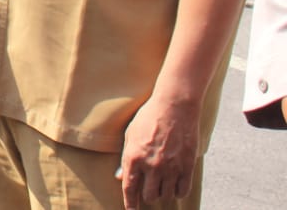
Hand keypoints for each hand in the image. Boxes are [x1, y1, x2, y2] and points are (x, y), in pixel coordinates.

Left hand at [118, 93, 199, 208]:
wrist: (174, 106)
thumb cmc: (149, 117)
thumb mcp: (130, 135)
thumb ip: (126, 158)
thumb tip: (120, 177)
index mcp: (134, 157)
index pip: (130, 189)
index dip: (130, 204)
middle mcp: (151, 165)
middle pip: (149, 196)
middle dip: (147, 196)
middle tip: (149, 189)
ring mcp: (170, 167)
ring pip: (166, 195)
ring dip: (162, 193)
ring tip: (161, 185)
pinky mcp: (187, 166)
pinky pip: (182, 190)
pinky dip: (178, 192)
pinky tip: (175, 186)